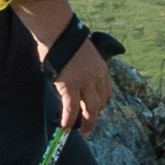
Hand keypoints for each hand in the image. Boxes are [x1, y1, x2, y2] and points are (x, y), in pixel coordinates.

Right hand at [18, 0, 110, 132]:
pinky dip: (68, 119)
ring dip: (86, 123)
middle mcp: (96, 77)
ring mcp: (84, 82)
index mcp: (101, 68)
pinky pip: (71, 108)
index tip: (95, 110)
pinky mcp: (70, 86)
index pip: (106, 91)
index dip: (100, 103)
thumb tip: (73, 78)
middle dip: (94, 116)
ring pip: (90, 109)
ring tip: (81, 132)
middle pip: (100, 103)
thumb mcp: (83, 53)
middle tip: (88, 126)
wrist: (58, 31)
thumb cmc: (65, 39)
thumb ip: (82, 68)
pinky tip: (65, 126)